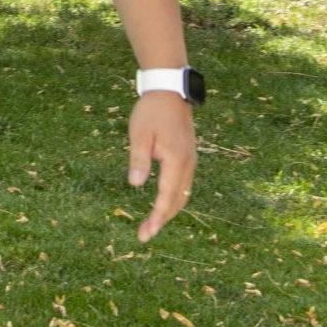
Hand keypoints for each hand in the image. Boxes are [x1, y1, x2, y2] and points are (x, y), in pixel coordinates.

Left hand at [128, 91, 197, 241]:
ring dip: (168, 211)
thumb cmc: (151, 111)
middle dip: (162, 220)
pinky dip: (174, 199)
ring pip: (183, 194)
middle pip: (178, 201)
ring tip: (152, 224)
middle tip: (144, 235)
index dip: (156, 218)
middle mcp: (188, 164)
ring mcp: (191, 161)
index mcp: (176, 161)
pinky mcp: (188, 157)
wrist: (169, 91)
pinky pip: (184, 185)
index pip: (166, 197)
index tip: (146, 234)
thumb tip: (135, 185)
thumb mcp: (139, 134)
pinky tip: (163, 204)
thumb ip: (138, 159)